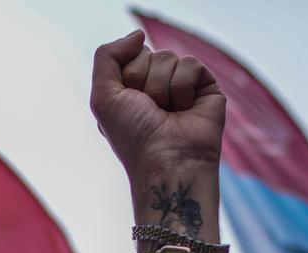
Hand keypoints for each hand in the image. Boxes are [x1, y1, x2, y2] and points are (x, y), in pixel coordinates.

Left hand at [90, 31, 224, 190]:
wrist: (166, 161)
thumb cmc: (134, 137)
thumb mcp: (102, 97)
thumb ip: (105, 57)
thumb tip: (138, 35)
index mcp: (131, 90)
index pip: (130, 55)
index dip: (128, 77)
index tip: (130, 105)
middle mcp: (155, 86)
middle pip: (149, 54)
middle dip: (144, 82)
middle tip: (149, 111)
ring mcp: (181, 86)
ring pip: (169, 57)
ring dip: (162, 88)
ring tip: (167, 114)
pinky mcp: (205, 87)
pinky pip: (191, 64)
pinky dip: (183, 88)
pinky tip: (185, 110)